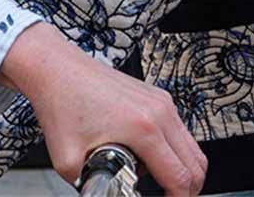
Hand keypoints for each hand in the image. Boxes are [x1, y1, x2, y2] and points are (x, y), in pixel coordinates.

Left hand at [0, 23, 206, 195]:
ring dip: (182, 170)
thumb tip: (101, 196)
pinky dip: (174, 151)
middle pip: (196, 163)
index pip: (180, 176)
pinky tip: (149, 160)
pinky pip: (178, 130)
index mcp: (143, 127)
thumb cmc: (62, 103)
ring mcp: (160, 100)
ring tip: (158, 185)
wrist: (58, 68)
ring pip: (191, 145)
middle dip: (187, 189)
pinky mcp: (155, 96)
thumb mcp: (69, 163)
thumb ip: (89, 191)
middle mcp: (158, 110)